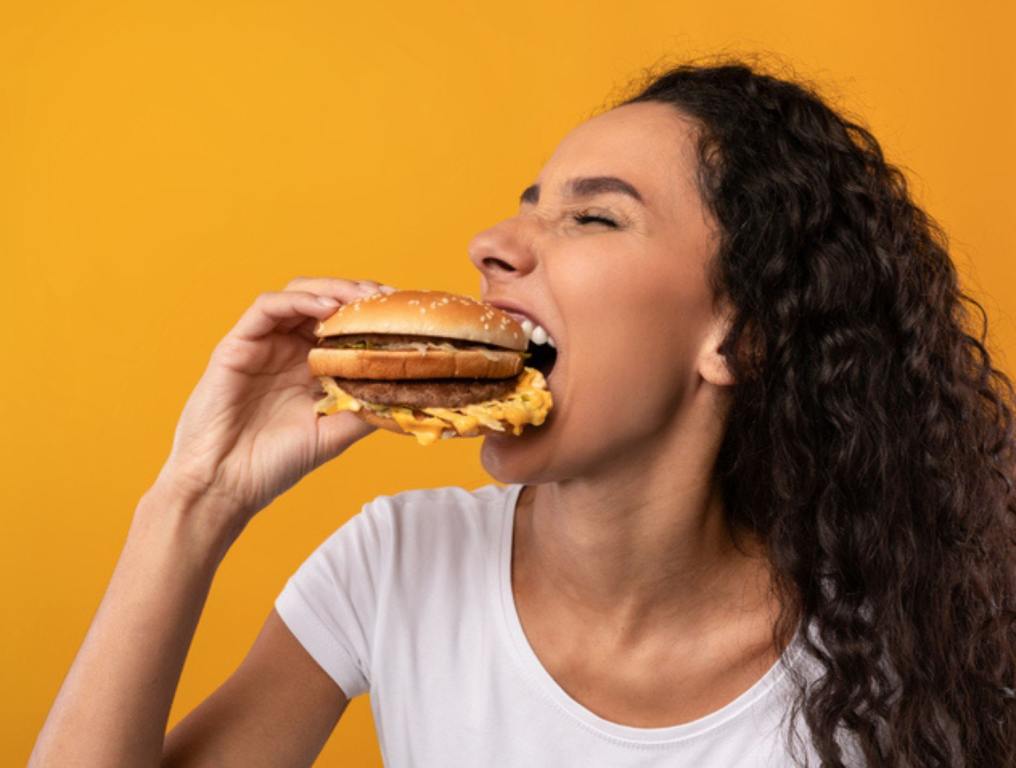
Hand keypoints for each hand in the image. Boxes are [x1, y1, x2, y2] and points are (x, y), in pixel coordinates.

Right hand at [152, 277, 392, 526]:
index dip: (372, 315)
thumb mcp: (334, 434)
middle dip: (359, 294)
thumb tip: (406, 391)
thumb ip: (365, 409)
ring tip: (363, 298)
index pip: (344, 325)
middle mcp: (287, 349)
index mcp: (310, 367)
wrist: (225, 485)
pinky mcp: (237, 344)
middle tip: (387, 298)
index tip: (404, 312)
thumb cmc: (274, 464)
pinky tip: (326, 308)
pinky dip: (299, 300)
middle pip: (325, 301)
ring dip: (333, 290)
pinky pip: (267, 307)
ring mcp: (262, 344)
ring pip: (298, 295)